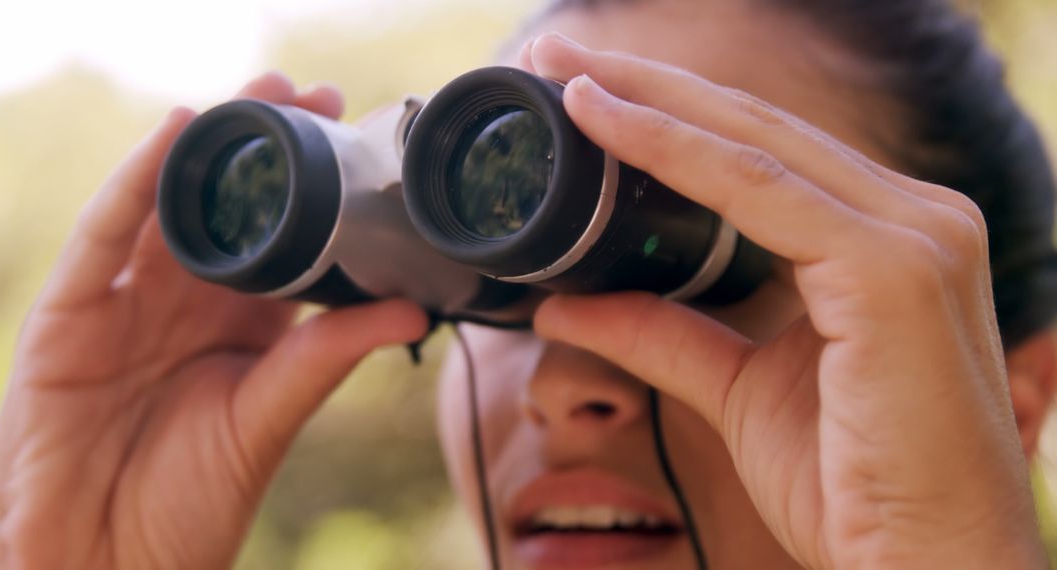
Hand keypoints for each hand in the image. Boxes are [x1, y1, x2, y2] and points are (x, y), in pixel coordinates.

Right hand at [0, 73, 427, 569]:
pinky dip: (133, 183)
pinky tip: (175, 134)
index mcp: (240, 327)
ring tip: (260, 95)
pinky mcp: (70, 316)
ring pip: (165, 206)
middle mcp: (186, 304)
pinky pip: (103, 237)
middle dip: (266, 149)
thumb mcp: (266, 419)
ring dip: (209, 147)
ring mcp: (126, 304)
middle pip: (224, 208)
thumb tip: (413, 310)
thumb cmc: (186, 504)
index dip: (311, 188)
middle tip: (316, 95)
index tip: (352, 136)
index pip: (278, 239)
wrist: (105, 564)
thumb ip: (324, 358)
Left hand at [526, 34, 1045, 568]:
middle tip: (560, 53)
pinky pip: (758, 191)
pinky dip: (672, 150)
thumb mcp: (737, 390)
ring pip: (752, 145)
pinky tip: (604, 121)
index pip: (764, 153)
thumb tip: (567, 302)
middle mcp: (917, 219)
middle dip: (648, 84)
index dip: (671, 113)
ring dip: (649, 100)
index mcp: (889, 240)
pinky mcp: (895, 268)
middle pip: (755, 128)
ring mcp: (915, 235)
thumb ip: (662, 334)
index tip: (586, 89)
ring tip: (566, 70)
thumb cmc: (855, 487)